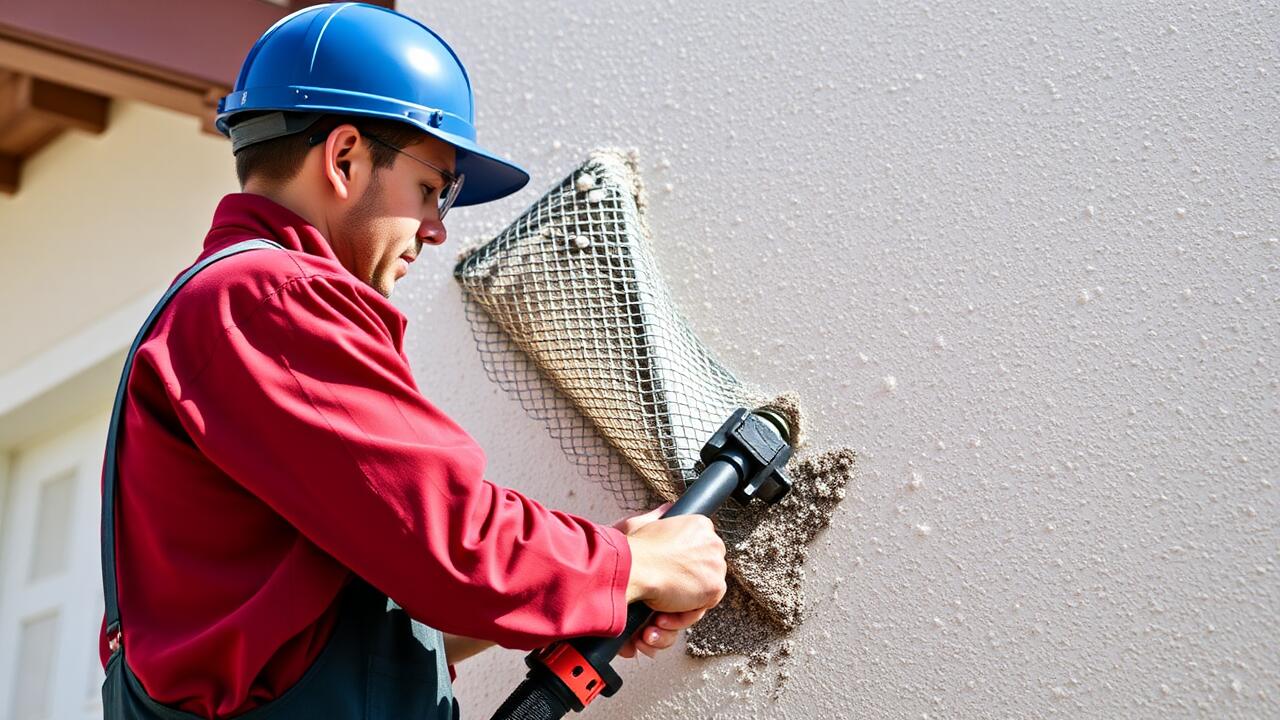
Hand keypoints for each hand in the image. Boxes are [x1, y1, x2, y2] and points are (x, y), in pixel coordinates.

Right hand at [612, 503, 723, 657]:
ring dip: (677, 604)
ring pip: (702, 591)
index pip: (700, 550)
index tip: (665, 574)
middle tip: (659, 594)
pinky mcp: (714, 587)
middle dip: (682, 585)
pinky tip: (659, 616)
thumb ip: (659, 517)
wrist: (633, 568)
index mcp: (700, 525)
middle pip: (704, 570)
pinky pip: (700, 608)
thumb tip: (667, 508)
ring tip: (655, 610)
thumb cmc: (633, 549)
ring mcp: (716, 565)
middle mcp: (713, 541)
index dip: (682, 566)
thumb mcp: (643, 523)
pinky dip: (679, 616)